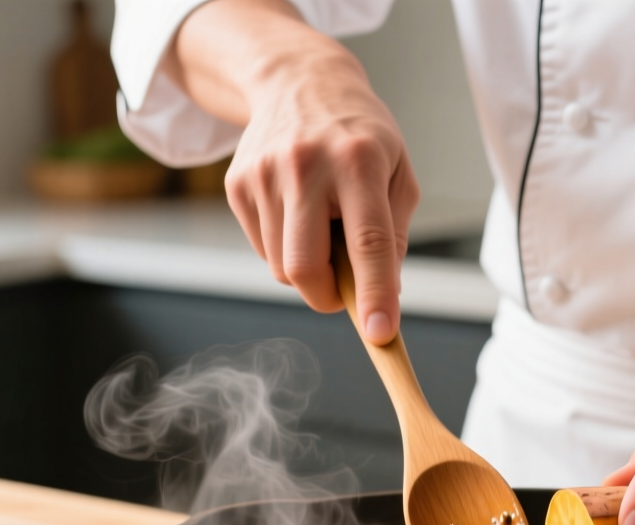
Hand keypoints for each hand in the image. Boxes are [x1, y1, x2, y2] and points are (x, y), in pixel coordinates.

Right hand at [168, 0, 418, 343]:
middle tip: (345, 289)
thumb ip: (393, 235)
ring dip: (308, 270)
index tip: (380, 333)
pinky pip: (263, 250)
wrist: (298, 82)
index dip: (375, 293)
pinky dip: (284, 249)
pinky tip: (297, 212)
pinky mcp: (237, 185)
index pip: (368, 241)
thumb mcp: (398, 173)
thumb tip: (385, 296)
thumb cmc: (360, 136)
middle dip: (328, 297)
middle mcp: (307, 166)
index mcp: (359, 163)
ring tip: (323, 226)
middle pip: (306, 267)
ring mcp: (265, 175)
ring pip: (282, 268)